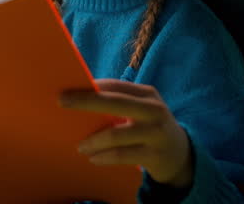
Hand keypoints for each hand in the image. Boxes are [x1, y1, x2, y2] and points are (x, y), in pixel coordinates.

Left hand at [59, 79, 193, 188]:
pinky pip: (122, 155)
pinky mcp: (154, 155)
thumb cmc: (150, 126)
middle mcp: (154, 110)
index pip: (116, 85)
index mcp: (147, 94)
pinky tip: (93, 158)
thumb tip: (80, 99)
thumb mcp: (141, 110)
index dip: (92, 86)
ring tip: (80, 146)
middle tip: (61, 102)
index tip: (67, 88)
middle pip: (115, 103)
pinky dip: (103, 157)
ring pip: (116, 134)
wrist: (181, 154)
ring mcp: (155, 133)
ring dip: (93, 140)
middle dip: (86, 101)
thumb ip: (119, 103)